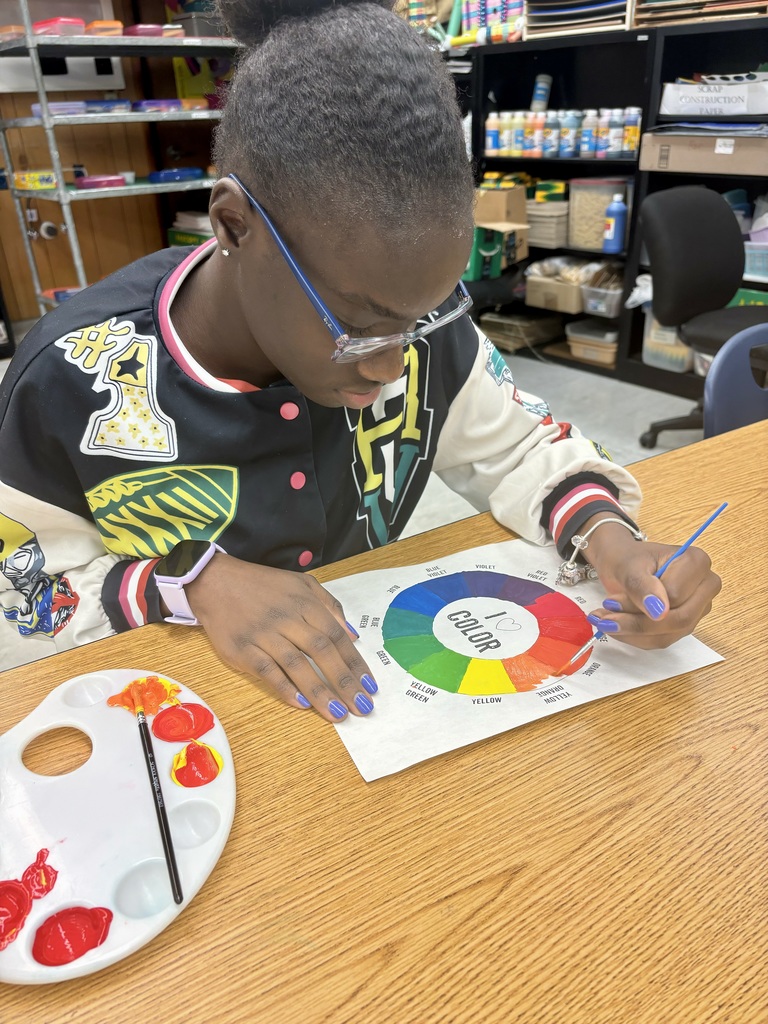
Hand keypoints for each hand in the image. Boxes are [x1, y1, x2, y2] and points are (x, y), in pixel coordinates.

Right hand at [184, 554, 376, 721]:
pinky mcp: (242, 649)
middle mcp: (287, 618)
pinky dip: (284, 687)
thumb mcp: (302, 584)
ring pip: (296, 665)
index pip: (336, 636)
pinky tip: (301, 704)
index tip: (370, 686)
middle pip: (321, 651)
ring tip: (337, 713)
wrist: (216, 582)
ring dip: (319, 691)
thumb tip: (354, 635)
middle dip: (343, 681)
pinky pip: (266, 671)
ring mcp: (264, 634)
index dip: (355, 662)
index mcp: (305, 603)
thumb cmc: (263, 586)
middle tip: (361, 706)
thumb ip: (330, 606)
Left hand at [579, 518, 721, 648]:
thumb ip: (642, 586)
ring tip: (605, 621)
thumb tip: (659, 612)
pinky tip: (617, 626)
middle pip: (679, 619)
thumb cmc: (626, 558)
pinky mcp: (685, 623)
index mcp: (696, 562)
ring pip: (670, 634)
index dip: (643, 603)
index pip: (675, 596)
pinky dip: (636, 637)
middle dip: (638, 623)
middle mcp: (705, 585)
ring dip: (633, 632)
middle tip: (604, 620)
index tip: (611, 602)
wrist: (621, 563)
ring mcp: (698, 607)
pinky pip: (663, 639)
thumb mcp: (628, 566)